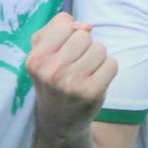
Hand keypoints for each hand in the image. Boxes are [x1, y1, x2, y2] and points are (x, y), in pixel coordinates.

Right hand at [26, 13, 117, 143]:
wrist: (59, 122)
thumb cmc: (51, 80)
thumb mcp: (41, 53)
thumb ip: (56, 27)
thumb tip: (86, 25)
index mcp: (35, 59)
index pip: (64, 25)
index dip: (69, 34)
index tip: (63, 50)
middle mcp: (51, 71)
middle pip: (84, 36)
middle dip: (83, 46)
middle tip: (75, 64)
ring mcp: (72, 83)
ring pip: (99, 48)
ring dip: (96, 58)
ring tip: (85, 72)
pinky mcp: (92, 93)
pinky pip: (111, 64)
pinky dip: (107, 69)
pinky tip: (96, 80)